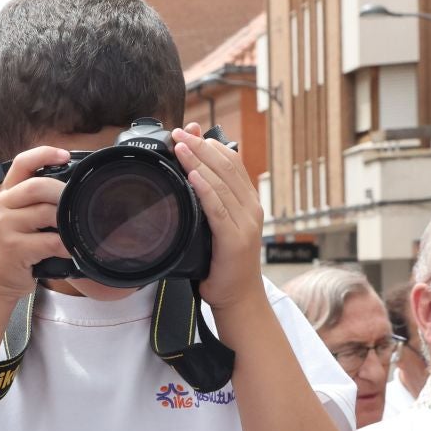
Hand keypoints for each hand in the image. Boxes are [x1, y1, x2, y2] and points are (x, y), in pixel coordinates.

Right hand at [0, 146, 70, 304]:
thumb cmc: (10, 247)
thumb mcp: (11, 216)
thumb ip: (25, 197)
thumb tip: (26, 169)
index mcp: (4, 194)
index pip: (21, 163)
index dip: (44, 154)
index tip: (65, 155)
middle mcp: (1, 206)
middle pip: (37, 187)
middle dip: (63, 192)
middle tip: (78, 202)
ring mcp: (4, 227)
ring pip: (46, 213)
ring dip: (67, 221)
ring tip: (76, 229)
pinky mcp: (13, 249)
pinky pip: (50, 241)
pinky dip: (66, 245)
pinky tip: (72, 249)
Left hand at [173, 123, 261, 311]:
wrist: (239, 298)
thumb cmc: (224, 263)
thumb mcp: (218, 225)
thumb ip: (209, 201)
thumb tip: (191, 176)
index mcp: (248, 201)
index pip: (232, 162)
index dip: (210, 143)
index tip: (189, 132)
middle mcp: (251, 208)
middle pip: (226, 166)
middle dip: (200, 146)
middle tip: (178, 132)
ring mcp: (246, 223)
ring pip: (221, 183)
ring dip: (197, 161)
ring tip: (179, 146)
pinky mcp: (235, 240)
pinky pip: (218, 208)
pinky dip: (205, 189)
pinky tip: (192, 176)